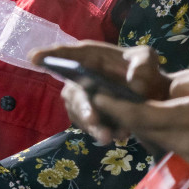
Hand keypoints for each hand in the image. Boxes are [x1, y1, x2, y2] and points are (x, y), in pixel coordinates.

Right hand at [30, 42, 169, 143]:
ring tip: (110, 135)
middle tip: (94, 121)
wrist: (154, 96)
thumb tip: (134, 81)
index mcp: (91, 56)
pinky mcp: (90, 117)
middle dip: (82, 107)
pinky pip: (88, 127)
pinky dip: (100, 132)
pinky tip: (119, 134)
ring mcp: (84, 98)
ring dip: (92, 125)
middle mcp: (82, 77)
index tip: (34, 58)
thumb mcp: (147, 59)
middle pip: (73, 91)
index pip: (68, 53)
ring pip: (78, 113)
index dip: (50, 54)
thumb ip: (143, 64)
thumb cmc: (145, 71)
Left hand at [90, 71, 188, 175]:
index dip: (113, 105)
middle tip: (110, 96)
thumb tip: (161, 89)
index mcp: (180, 119)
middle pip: (142, 129)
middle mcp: (179, 143)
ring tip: (138, 104)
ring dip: (145, 123)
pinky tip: (169, 119)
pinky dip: (163, 131)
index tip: (95, 95)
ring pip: (156, 138)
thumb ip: (179, 84)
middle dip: (125, 114)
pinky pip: (172, 145)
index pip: (137, 114)